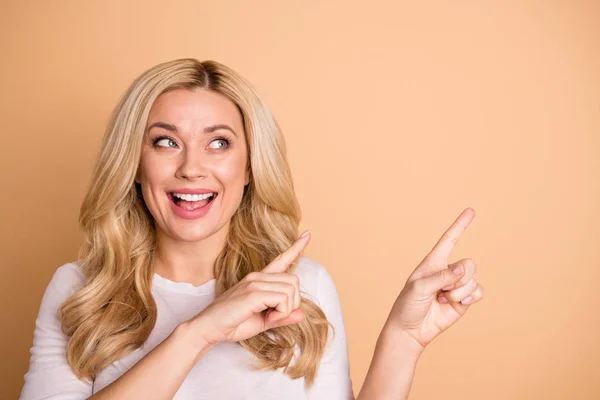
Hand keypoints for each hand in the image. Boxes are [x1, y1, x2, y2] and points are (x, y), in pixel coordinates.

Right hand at [191, 231, 310, 344]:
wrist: (208, 328)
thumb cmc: (233, 324)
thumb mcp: (263, 321)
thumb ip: (282, 316)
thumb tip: (302, 314)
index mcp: (259, 280)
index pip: (281, 259)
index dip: (296, 248)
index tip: (307, 234)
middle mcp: (257, 276)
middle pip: (294, 281)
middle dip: (292, 302)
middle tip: (275, 315)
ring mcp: (254, 282)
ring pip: (291, 289)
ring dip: (286, 308)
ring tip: (268, 316)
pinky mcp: (253, 293)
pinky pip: (282, 299)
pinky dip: (280, 312)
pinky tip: (266, 316)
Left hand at [385, 208, 483, 348]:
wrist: (410, 331)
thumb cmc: (408, 306)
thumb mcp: (419, 288)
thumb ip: (441, 277)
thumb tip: (462, 269)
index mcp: (433, 262)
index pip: (449, 240)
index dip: (460, 225)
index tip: (471, 210)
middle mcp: (447, 271)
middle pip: (469, 263)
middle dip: (459, 279)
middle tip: (442, 291)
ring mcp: (456, 285)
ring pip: (473, 280)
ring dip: (459, 293)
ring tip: (442, 300)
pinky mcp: (463, 299)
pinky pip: (478, 291)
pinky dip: (469, 298)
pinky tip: (456, 304)